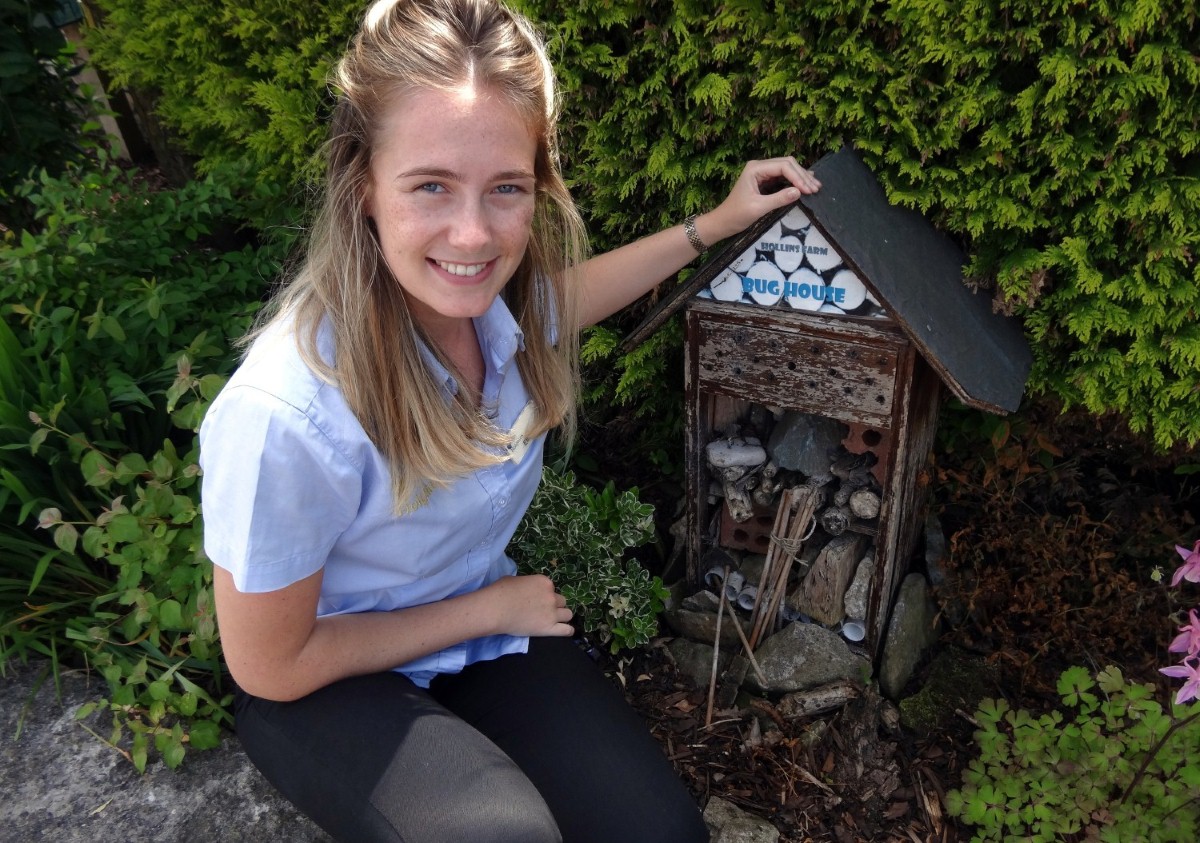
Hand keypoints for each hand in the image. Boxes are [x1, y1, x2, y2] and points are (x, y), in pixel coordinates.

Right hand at [483, 574, 574, 636]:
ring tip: (552, 620)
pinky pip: (567, 630)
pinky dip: (567, 631)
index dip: (544, 595)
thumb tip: (525, 588)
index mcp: (544, 582)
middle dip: (554, 605)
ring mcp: (552, 613)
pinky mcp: (549, 628)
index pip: (551, 588)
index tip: (536, 600)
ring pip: (568, 614)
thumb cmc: (500, 592)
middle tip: (542, 610)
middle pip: (561, 601)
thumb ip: (526, 583)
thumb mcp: (515, 580)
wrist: (495, 609)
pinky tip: (565, 631)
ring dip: (561, 616)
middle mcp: (551, 596)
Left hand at [701, 156, 821, 243]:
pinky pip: (783, 177)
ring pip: (787, 169)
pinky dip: (795, 181)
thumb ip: (778, 199)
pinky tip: (806, 184)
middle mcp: (759, 166)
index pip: (783, 166)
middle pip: (787, 164)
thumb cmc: (736, 215)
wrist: (723, 222)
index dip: (798, 177)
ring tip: (815, 187)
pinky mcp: (764, 181)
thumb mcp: (758, 208)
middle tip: (816, 188)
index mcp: (755, 169)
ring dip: (801, 177)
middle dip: (802, 175)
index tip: (809, 190)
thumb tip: (799, 192)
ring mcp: (762, 172)